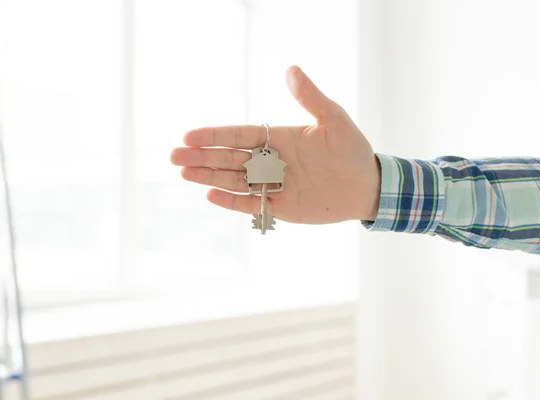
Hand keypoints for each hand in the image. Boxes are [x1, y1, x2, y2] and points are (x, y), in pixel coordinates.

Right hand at [170, 65, 380, 223]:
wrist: (366, 185)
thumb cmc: (351, 149)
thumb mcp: (332, 118)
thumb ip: (309, 97)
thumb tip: (291, 69)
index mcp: (277, 138)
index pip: (239, 135)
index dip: (214, 136)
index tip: (189, 135)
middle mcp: (270, 161)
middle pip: (229, 158)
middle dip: (201, 157)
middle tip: (173, 156)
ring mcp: (273, 185)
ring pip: (234, 181)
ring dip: (209, 177)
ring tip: (184, 173)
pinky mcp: (280, 207)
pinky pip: (252, 204)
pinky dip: (232, 201)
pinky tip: (211, 195)